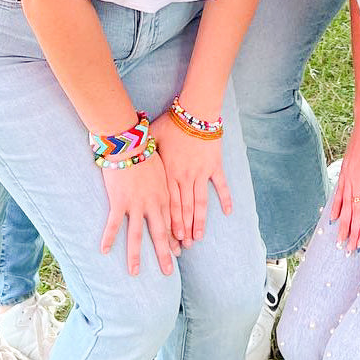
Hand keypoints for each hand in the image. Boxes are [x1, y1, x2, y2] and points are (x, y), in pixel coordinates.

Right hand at [99, 152, 178, 275]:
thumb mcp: (162, 166)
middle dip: (164, 253)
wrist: (131, 141)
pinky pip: (113, 224)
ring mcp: (136, 204)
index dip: (175, 238)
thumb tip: (168, 183)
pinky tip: (104, 251)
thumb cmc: (146, 149)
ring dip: (136, 255)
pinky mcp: (119, 201)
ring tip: (134, 272)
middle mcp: (152, 203)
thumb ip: (165, 180)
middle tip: (169, 271)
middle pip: (160, 233)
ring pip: (137, 235)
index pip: (172, 222)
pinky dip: (109, 238)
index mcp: (164, 195)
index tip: (179, 252)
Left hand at [151, 111, 231, 244]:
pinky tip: (228, 212)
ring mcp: (201, 173)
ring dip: (199, 221)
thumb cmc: (172, 123)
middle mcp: (184, 177)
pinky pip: (220, 185)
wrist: (194, 111)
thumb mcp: (152, 138)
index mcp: (169, 173)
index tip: (170, 239)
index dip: (169, 223)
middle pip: (183, 209)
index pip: (168, 204)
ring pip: (199, 203)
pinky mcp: (214, 165)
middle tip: (183, 247)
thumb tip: (131, 159)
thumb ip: (145, 153)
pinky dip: (225, 198)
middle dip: (182, 230)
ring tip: (198, 237)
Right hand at [330, 109, 359, 251]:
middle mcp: (358, 179)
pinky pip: (339, 192)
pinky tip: (333, 218)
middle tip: (349, 250)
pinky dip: (336, 206)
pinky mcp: (346, 169)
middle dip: (352, 233)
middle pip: (354, 212)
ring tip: (340, 240)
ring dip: (343, 224)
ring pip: (345, 205)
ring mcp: (350, 175)